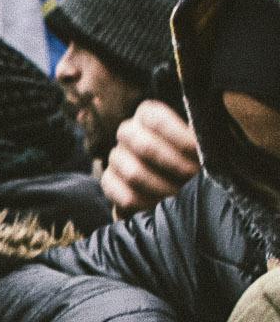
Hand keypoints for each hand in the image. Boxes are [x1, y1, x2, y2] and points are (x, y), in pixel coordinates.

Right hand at [103, 99, 200, 216]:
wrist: (177, 181)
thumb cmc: (196, 156)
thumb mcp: (204, 140)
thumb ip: (206, 135)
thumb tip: (212, 142)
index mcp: (149, 115)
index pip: (156, 119)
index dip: (179, 136)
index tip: (200, 152)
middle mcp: (128, 132)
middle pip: (144, 147)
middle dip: (175, 166)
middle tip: (194, 178)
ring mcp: (116, 158)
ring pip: (134, 173)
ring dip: (163, 188)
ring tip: (183, 195)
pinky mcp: (109, 182)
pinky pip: (123, 195)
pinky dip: (146, 204)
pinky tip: (163, 207)